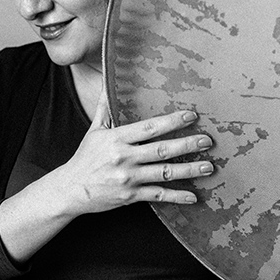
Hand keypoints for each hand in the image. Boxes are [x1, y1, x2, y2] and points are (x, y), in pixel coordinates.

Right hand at [61, 89, 214, 213]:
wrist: (70, 189)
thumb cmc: (85, 158)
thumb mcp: (94, 131)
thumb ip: (106, 108)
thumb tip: (109, 82)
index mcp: (116, 139)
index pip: (148, 128)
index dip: (171, 122)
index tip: (191, 116)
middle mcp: (124, 158)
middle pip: (161, 150)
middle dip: (187, 145)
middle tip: (207, 141)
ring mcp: (128, 179)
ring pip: (164, 173)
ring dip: (189, 170)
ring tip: (208, 166)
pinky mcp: (130, 196)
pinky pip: (158, 196)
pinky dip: (177, 197)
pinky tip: (194, 196)